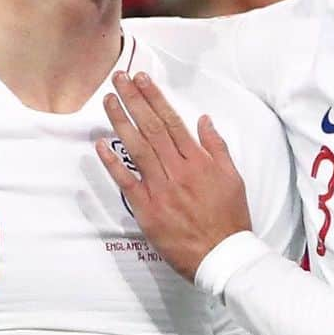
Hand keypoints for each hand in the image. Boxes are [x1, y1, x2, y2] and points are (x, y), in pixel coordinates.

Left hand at [96, 71, 251, 280]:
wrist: (222, 256)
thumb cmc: (229, 219)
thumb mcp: (233, 178)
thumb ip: (217, 147)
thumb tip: (204, 120)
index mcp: (199, 161)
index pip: (173, 121)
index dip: (155, 98)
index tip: (142, 79)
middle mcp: (179, 170)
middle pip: (152, 128)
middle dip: (134, 100)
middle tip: (118, 78)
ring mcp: (162, 189)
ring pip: (138, 148)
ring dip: (121, 121)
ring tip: (108, 100)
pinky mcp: (148, 210)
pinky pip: (127, 182)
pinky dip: (113, 163)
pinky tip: (100, 144)